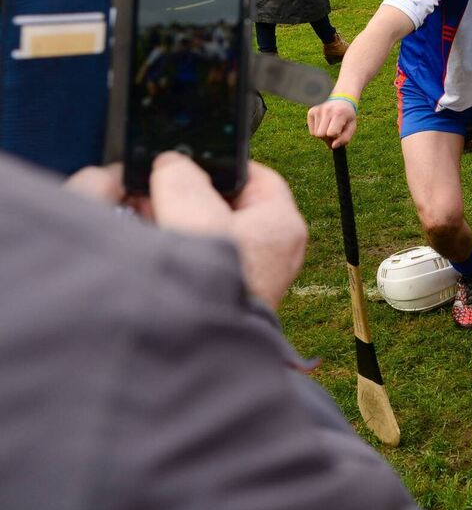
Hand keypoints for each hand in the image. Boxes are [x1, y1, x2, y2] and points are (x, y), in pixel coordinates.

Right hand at [66, 154, 307, 310]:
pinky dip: (186, 251)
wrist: (207, 347)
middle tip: (160, 192)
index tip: (190, 162)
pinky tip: (159, 250)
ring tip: (151, 218)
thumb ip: (180, 176)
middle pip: (233, 204)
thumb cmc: (211, 280)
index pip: (257, 176)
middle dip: (193, 196)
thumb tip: (172, 164)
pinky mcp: (237, 294)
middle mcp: (278, 249)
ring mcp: (259, 275)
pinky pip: (210, 259)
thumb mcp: (190, 208)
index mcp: (282, 223)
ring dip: (184, 223)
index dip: (220, 164)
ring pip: (218, 232)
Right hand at [307, 97, 357, 147]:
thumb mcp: (352, 126)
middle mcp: (326, 110)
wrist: (341, 98)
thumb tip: (333, 146)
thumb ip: (345, 138)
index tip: (339, 134)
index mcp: (339, 113)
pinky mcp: (311, 112)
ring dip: (323, 135)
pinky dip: (318, 131)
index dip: (335, 138)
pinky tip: (325, 124)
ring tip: (330, 127)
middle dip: (328, 138)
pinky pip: (312, 131)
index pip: (331, 133)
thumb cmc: (347, 115)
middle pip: (321, 135)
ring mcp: (317, 110)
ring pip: (315, 134)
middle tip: (335, 133)